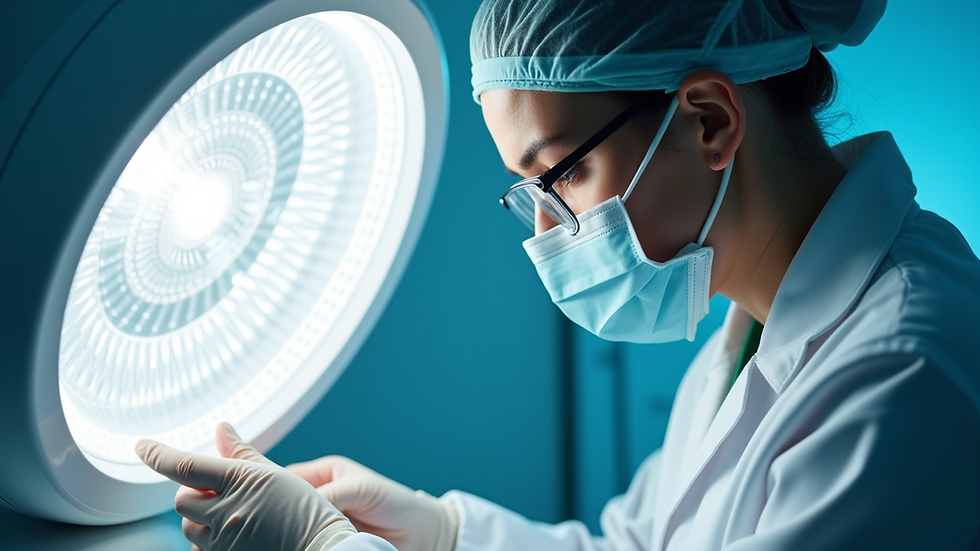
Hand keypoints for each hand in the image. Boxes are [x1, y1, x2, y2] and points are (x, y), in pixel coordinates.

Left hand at [136, 423, 356, 550]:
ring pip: (188, 526)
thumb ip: (243, 454)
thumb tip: (221, 429)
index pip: (184, 465)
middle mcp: (227, 513)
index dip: (157, 454)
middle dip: (193, 493)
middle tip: (220, 492)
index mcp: (241, 482)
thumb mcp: (278, 476)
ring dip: (200, 518)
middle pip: (181, 499)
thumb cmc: (307, 513)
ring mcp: (224, 542)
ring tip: (234, 516)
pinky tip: (235, 535)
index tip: (141, 445)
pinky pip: (199, 549)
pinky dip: (209, 539)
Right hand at [286, 456, 458, 550]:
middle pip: (287, 500)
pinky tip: (300, 544)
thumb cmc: (397, 503)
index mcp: (327, 473)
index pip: (288, 475)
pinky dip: (303, 542)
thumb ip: (332, 492)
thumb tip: (301, 503)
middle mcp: (322, 495)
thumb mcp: (362, 489)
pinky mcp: (329, 540)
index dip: (273, 483)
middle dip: (279, 509)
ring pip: (294, 523)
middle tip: (271, 519)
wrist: (421, 533)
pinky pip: (308, 541)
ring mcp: (324, 519)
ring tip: (286, 533)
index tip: (261, 492)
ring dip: (291, 528)